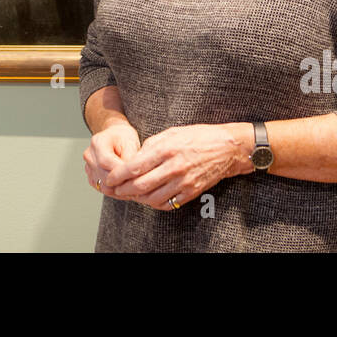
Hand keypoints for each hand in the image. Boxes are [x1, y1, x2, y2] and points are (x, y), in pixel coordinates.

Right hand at [83, 122, 141, 199]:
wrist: (115, 137)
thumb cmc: (123, 137)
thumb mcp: (130, 142)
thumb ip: (130, 158)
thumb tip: (133, 175)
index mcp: (97, 143)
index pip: (106, 162)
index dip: (121, 172)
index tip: (136, 177)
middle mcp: (90, 156)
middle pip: (104, 176)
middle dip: (123, 183)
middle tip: (139, 186)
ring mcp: (89, 168)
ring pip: (104, 186)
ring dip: (119, 190)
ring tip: (134, 189)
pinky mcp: (92, 177)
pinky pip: (103, 189)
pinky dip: (115, 191)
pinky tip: (126, 189)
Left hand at [103, 123, 246, 210]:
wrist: (226, 148)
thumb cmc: (197, 136)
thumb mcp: (171, 132)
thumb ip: (151, 146)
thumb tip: (134, 159)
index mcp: (166, 149)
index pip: (134, 167)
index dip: (118, 175)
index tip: (109, 178)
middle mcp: (173, 167)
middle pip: (140, 185)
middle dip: (123, 190)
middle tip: (115, 189)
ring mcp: (183, 182)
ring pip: (152, 198)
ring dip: (137, 199)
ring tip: (130, 194)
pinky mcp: (191, 192)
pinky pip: (168, 204)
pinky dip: (155, 204)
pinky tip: (149, 198)